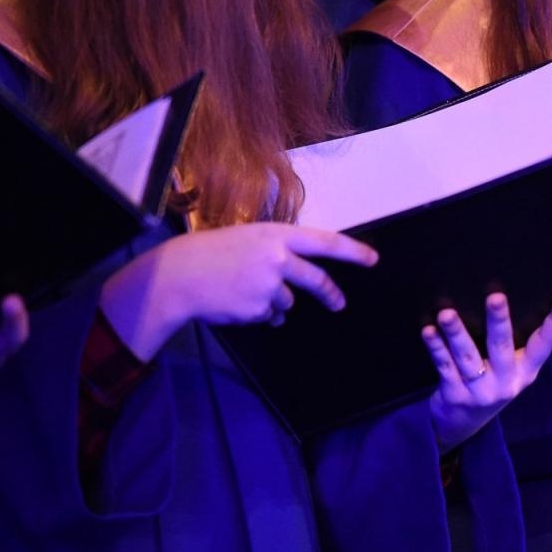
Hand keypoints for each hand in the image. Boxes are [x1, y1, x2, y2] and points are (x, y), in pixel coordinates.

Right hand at [100, 223, 379, 360]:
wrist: (178, 276)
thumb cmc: (211, 253)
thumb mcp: (248, 238)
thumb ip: (278, 251)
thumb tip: (301, 277)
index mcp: (276, 235)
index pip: (325, 241)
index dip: (352, 251)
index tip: (373, 259)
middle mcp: (278, 258)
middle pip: (316, 280)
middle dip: (330, 294)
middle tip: (339, 303)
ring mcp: (269, 285)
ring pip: (286, 301)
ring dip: (272, 301)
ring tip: (242, 290)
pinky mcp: (258, 309)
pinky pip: (268, 316)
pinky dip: (257, 313)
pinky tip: (235, 302)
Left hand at [422, 293, 551, 451]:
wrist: (462, 425)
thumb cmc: (490, 384)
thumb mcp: (511, 371)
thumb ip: (514, 345)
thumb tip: (505, 300)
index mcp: (525, 371)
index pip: (544, 345)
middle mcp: (506, 382)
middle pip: (502, 348)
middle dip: (499, 321)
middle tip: (496, 297)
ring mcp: (480, 391)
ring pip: (468, 358)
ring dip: (457, 334)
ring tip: (447, 314)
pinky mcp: (455, 396)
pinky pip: (445, 367)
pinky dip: (436, 348)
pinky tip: (429, 331)